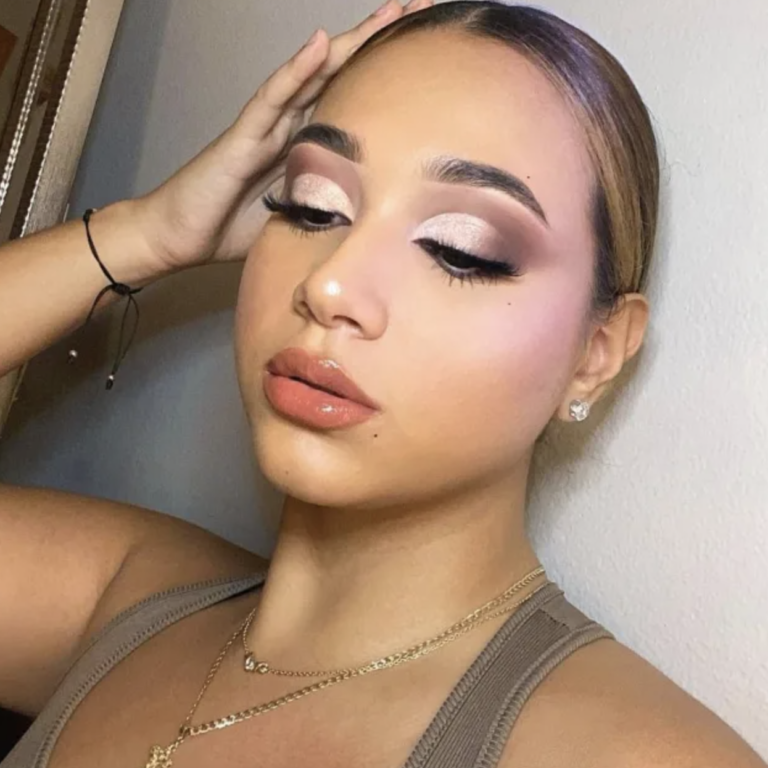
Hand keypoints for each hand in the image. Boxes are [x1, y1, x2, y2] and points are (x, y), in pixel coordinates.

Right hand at [133, 0, 433, 272]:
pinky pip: (271, 99)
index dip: (386, 76)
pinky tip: (319, 44)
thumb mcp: (298, 220)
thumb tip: (370, 222)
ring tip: (388, 11)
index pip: (352, 100)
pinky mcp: (241, 137)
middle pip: (340, 75)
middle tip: (421, 9)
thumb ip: (328, 211)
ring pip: (313, 75)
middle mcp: (289, 126)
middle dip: (379, 43)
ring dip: (348, 43)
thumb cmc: (232, 227)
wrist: (178, 236)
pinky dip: (295, 71)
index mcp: (306, 145)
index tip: (426, 54)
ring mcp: (265, 126)